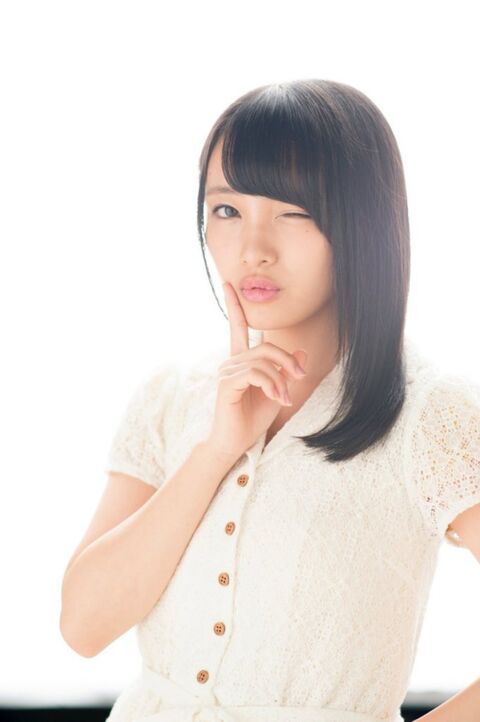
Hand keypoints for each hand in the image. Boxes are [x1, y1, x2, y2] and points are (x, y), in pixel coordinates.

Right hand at [203, 281, 307, 462]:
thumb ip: (287, 372)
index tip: (228, 284)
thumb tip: (301, 352)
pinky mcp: (228, 384)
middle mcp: (231, 363)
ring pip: (263, 361)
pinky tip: (277, 399)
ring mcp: (227, 372)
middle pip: (266, 347)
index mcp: (240, 361)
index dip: (234, 306)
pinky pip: (256, 373)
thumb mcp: (278, 392)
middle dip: (288, 360)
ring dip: (281, 380)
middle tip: (300, 377)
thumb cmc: (253, 419)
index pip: (237, 328)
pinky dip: (273, 385)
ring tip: (284, 397)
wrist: (236, 443)